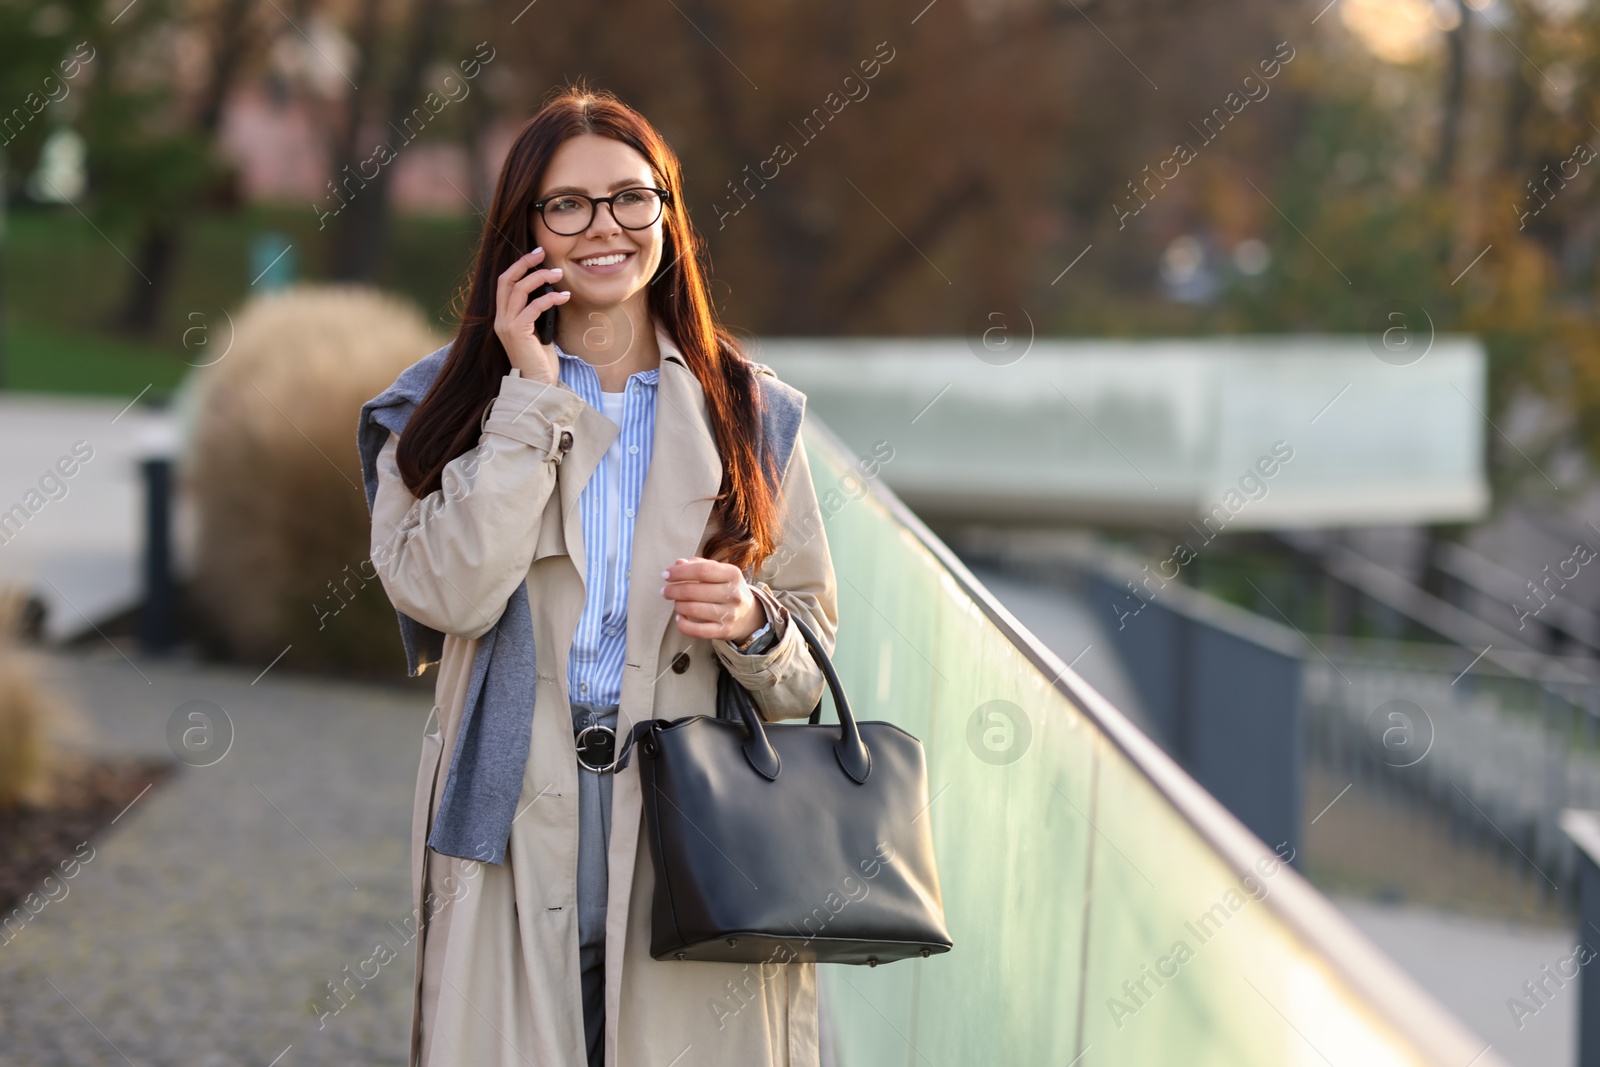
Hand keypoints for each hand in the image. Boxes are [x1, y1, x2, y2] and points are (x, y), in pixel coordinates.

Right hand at [494, 247, 569, 384]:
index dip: (518, 266)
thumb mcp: (537, 331)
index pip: (505, 283)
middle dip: (524, 263)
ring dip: (540, 278)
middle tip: (542, 253)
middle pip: (507, 280)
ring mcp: (506, 325)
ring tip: (559, 274)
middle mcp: (500, 319)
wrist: (536, 384)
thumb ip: (536, 313)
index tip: (536, 255)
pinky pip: (533, 307)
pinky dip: (549, 298)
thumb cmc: (540, 360)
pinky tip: (564, 296)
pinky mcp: (517, 332)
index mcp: (503, 317)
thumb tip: (550, 292)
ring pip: (519, 290)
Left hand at [661, 557, 765, 641]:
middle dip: (674, 590)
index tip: (666, 574)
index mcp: (733, 574)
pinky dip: (683, 624)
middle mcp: (734, 594)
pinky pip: (698, 631)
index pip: (702, 570)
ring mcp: (730, 614)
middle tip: (665, 591)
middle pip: (695, 591)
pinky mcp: (725, 631)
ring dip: (678, 605)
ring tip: (676, 603)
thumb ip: (699, 565)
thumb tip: (678, 563)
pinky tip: (680, 618)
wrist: (748, 615)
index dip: (680, 572)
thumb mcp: (719, 572)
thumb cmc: (727, 589)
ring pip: (694, 610)